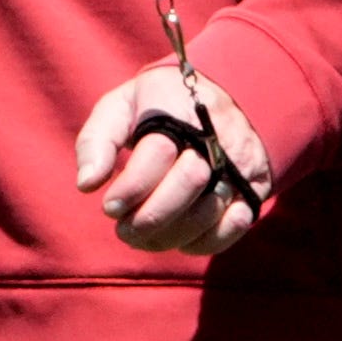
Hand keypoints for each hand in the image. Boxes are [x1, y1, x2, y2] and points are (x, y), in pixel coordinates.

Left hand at [74, 63, 271, 255]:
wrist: (217, 97)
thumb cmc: (155, 108)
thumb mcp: (119, 108)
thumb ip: (96, 141)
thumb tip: (87, 184)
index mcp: (178, 108)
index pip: (158, 152)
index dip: (131, 187)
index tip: (109, 207)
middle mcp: (217, 135)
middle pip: (188, 183)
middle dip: (149, 216)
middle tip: (124, 229)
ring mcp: (241, 163)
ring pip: (209, 210)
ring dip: (170, 235)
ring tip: (143, 236)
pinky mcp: (254, 188)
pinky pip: (232, 227)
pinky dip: (202, 242)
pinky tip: (178, 237)